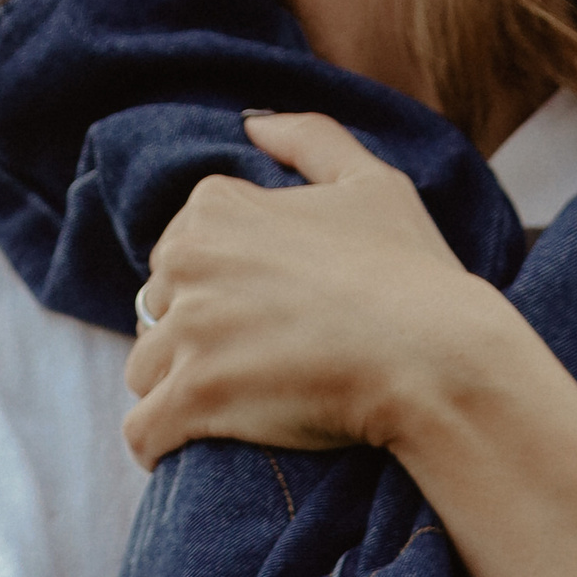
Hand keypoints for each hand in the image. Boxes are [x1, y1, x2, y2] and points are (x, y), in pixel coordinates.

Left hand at [122, 111, 505, 467]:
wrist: (434, 357)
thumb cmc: (412, 274)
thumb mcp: (371, 182)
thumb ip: (309, 139)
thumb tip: (252, 123)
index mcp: (217, 205)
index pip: (178, 253)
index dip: (213, 290)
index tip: (253, 320)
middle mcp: (189, 260)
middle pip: (156, 310)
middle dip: (187, 339)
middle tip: (245, 369)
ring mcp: (188, 330)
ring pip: (144, 370)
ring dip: (172, 393)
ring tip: (223, 414)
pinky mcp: (195, 398)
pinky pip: (141, 432)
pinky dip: (153, 445)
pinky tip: (177, 452)